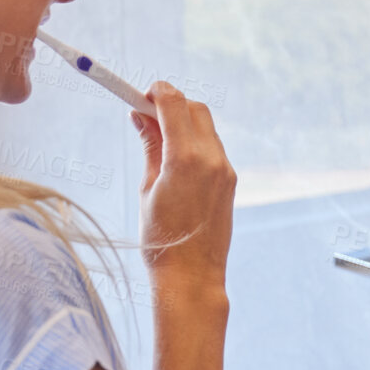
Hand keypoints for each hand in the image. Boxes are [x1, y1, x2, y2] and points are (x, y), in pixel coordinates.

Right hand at [132, 82, 236, 287]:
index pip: (174, 103)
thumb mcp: (147, 188)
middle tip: (146, 114)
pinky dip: (195, 141)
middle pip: (195, 109)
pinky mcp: (230, 181)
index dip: (156, 92)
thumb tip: (141, 116)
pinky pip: (213, 147)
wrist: (191, 276)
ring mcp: (225, 170)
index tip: (140, 95)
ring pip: (206, 127)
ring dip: (184, 122)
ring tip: (157, 137)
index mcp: (186, 159)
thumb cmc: (161, 238)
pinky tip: (175, 157)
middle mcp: (212, 159)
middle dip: (171, 103)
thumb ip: (150, 147)